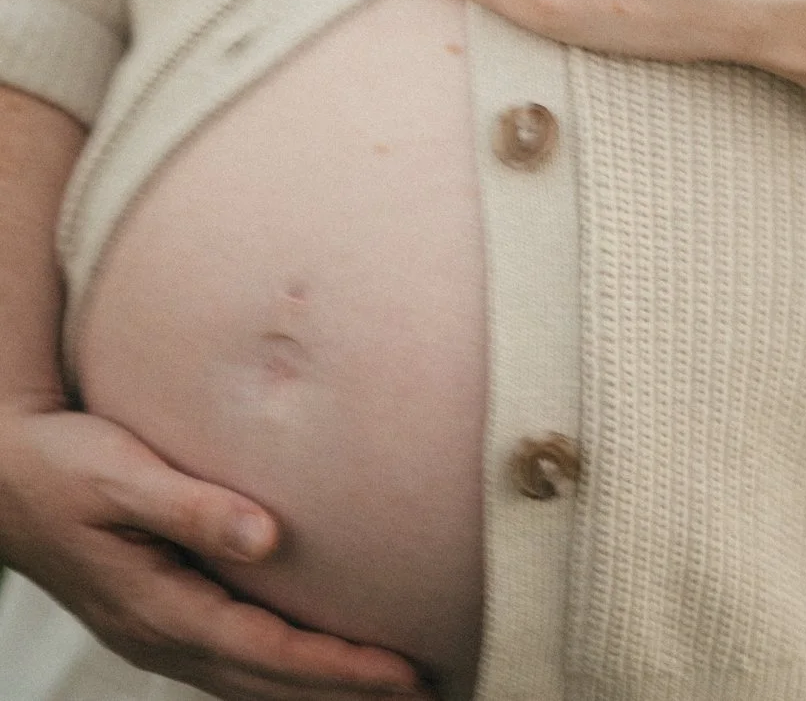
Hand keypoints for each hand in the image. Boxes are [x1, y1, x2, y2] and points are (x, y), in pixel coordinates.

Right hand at [0, 403, 430, 698]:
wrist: (3, 474)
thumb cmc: (63, 466)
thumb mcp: (124, 476)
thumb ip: (196, 508)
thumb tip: (268, 537)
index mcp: (159, 608)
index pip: (270, 651)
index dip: (340, 667)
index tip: (404, 673)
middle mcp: (161, 635)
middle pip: (268, 683)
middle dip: (345, 694)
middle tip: (424, 694)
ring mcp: (156, 634)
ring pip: (250, 680)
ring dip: (316, 689)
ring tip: (386, 688)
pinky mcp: (157, 616)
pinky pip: (231, 660)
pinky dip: (279, 670)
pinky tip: (309, 663)